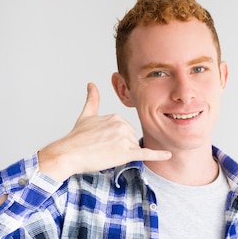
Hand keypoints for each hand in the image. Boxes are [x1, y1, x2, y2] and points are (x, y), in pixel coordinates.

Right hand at [37, 82, 170, 181]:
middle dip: (121, 147)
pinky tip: (168, 155)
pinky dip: (158, 155)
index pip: (125, 131)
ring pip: (133, 149)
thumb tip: (91, 84)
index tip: (103, 143)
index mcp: (116, 116)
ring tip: (107, 155)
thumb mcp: (86, 115)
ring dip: (124, 154)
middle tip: (103, 151)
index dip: (116, 140)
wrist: (69, 153)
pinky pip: (146, 153)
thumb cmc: (76, 138)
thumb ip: (92, 99)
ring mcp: (125, 139)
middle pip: (130, 140)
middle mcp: (122, 125)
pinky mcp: (127, 153)